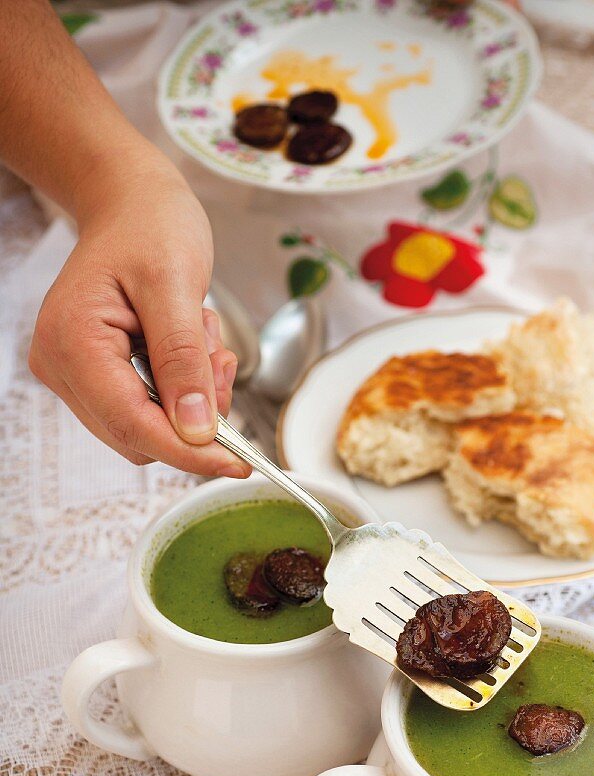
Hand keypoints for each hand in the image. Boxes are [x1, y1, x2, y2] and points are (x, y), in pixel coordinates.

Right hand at [29, 157, 249, 476]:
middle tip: (222, 361)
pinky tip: (189, 346)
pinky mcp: (95, 376)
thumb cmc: (149, 226)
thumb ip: (184, 362)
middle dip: (194, 414)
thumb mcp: (176, 286)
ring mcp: (76, 374)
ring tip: (202, 340)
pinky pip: (148, 409)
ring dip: (190, 398)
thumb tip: (196, 431)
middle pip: (138, 436)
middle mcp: (63, 366)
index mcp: (73, 341)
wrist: (131, 201)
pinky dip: (182, 390)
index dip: (188, 452)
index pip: (132, 425)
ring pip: (147, 428)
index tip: (238, 463)